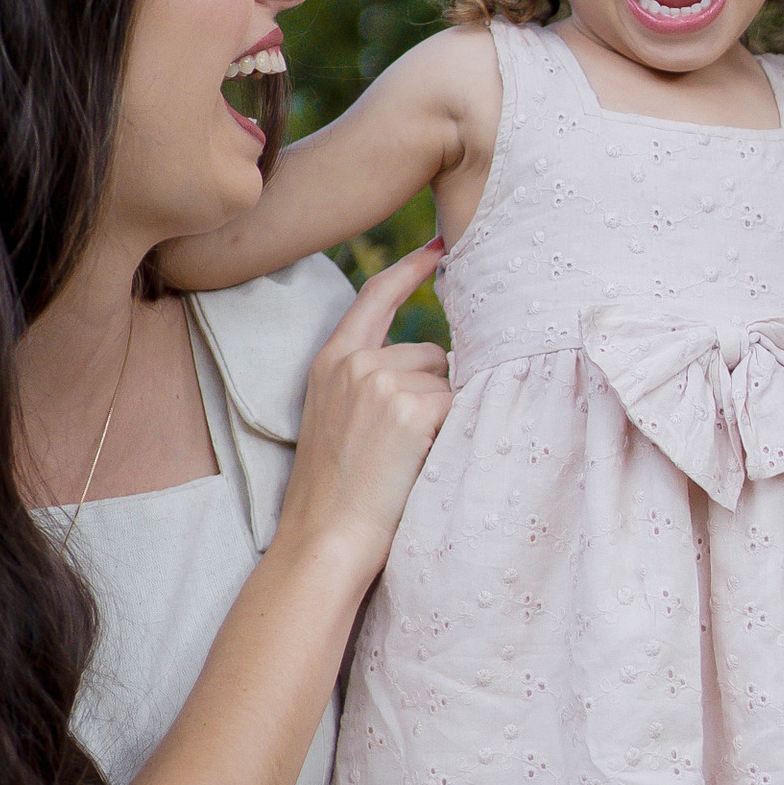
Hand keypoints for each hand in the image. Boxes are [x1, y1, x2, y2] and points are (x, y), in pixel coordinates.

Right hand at [277, 239, 449, 586]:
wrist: (324, 538)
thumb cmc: (336, 493)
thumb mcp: (336, 419)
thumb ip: (370, 381)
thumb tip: (434, 362)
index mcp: (330, 361)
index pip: (374, 297)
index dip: (410, 269)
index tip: (439, 246)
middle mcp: (355, 362)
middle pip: (431, 353)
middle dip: (435, 391)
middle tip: (403, 446)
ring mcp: (382, 382)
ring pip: (448, 382)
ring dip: (443, 415)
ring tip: (407, 458)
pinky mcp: (411, 408)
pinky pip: (459, 408)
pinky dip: (453, 435)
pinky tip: (422, 462)